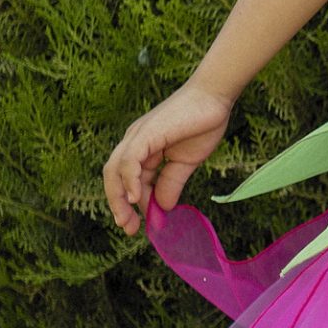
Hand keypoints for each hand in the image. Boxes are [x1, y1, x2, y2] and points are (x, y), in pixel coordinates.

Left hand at [103, 78, 234, 235]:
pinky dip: (129, 180)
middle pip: (113, 177)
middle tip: (129, 228)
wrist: (214, 98)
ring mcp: (137, 136)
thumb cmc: (202, 124)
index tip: (139, 226)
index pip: (127, 180)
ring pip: (115, 170)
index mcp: (142, 149)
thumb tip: (164, 207)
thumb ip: (172, 183)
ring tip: (128, 220)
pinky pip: (129, 160)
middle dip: (118, 205)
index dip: (131, 205)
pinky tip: (136, 199)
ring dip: (118, 197)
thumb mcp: (185, 162)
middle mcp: (134, 142)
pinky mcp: (145, 134)